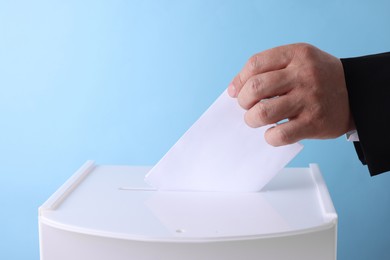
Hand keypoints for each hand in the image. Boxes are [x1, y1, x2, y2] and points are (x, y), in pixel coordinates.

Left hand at [228, 43, 354, 145]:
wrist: (356, 93)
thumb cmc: (317, 78)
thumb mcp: (297, 61)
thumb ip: (268, 68)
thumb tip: (234, 89)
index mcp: (297, 54)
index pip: (255, 64)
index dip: (239, 80)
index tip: (236, 91)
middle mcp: (304, 74)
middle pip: (255, 88)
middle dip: (243, 101)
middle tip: (247, 106)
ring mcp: (310, 99)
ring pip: (263, 113)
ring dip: (252, 119)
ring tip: (256, 119)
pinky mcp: (315, 123)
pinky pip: (280, 135)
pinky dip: (269, 137)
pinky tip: (272, 133)